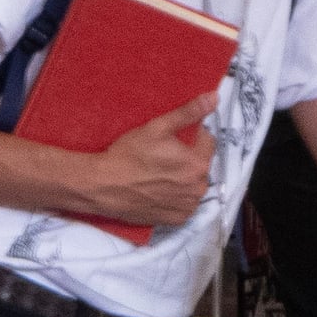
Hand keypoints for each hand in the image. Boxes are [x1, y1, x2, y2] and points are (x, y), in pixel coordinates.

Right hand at [78, 93, 214, 232]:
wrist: (102, 186)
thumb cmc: (128, 155)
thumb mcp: (157, 128)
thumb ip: (188, 113)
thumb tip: (214, 97)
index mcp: (198, 164)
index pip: (207, 143)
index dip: (191, 138)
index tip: (171, 140)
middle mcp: (199, 188)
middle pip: (200, 165)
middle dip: (187, 159)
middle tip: (161, 157)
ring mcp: (188, 206)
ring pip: (192, 185)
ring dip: (182, 179)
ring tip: (158, 174)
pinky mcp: (176, 219)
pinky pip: (183, 204)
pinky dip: (175, 198)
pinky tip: (158, 190)